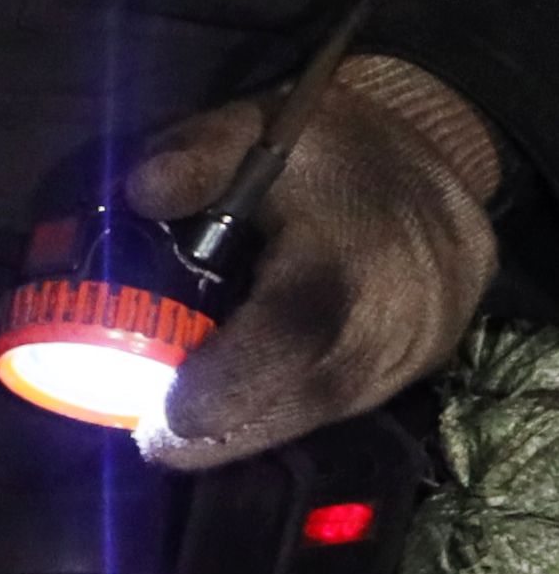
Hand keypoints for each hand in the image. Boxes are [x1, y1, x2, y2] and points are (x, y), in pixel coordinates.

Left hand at [131, 57, 506, 471]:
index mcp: (348, 257)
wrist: (434, 166)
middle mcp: (392, 317)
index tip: (162, 418)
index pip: (292, 334)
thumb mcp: (253, 128)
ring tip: (183, 438)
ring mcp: (413, 347)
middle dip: (229, 431)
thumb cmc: (326, 150)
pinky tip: (239, 414)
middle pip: (309, 396)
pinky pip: (352, 400)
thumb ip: (194, 156)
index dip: (228, 383)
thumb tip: (139, 193)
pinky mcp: (419, 363)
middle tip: (156, 445)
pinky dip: (292, 412)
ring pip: (331, 408)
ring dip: (257, 428)